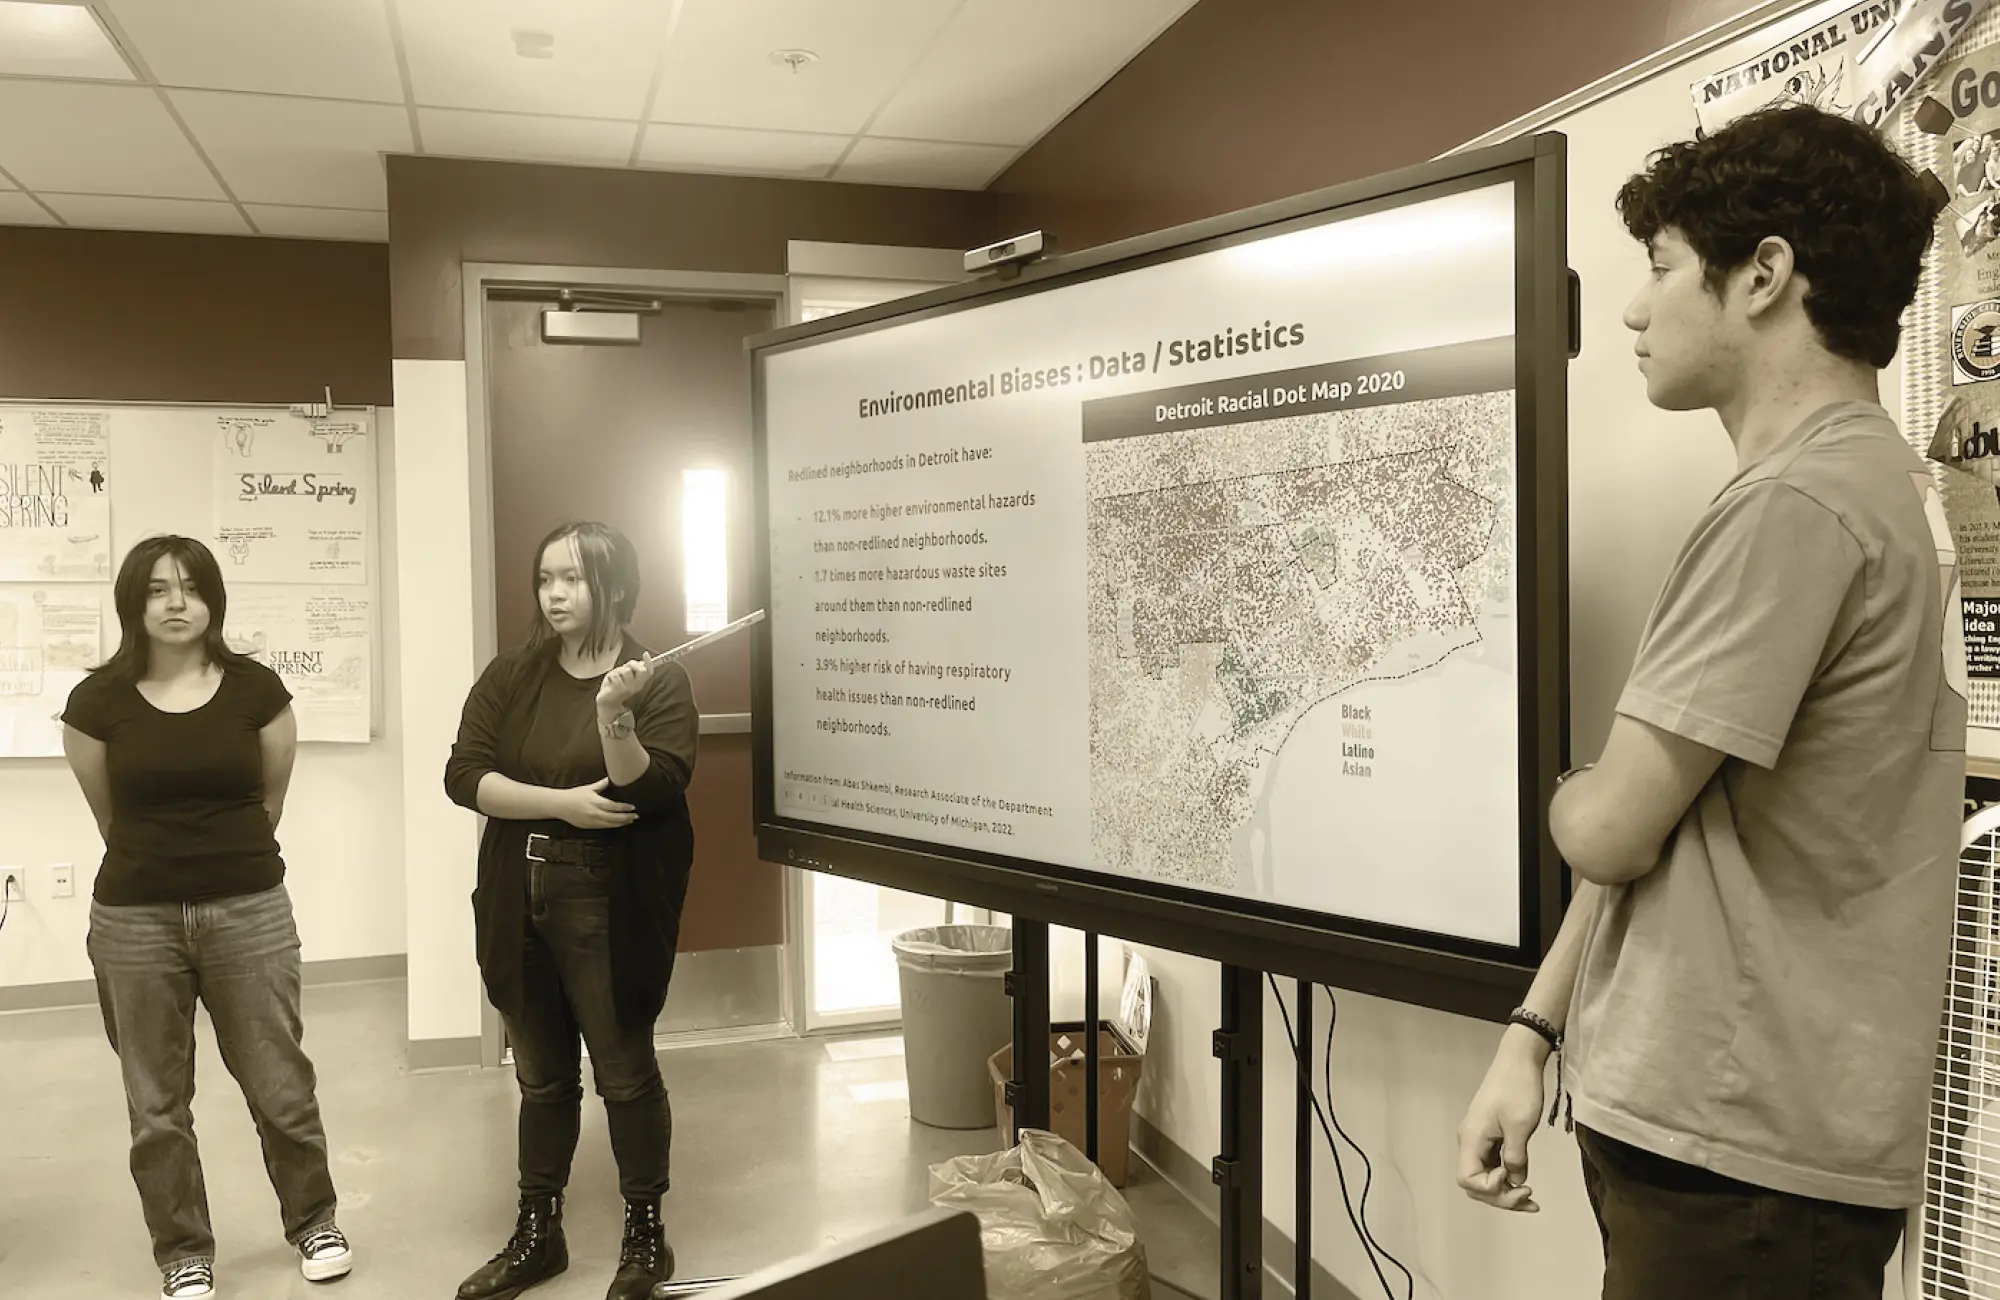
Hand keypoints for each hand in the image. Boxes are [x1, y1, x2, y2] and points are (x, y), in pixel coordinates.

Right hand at [554, 778, 636, 829]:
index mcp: (595, 802)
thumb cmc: (574, 795)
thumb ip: (601, 785)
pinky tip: (618, 824)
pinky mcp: (588, 826)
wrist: (560, 805)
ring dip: (621, 823)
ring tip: (630, 821)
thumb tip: (610, 778)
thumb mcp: (588, 788)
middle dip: (626, 817)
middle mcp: (594, 812)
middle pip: (613, 817)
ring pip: (609, 824)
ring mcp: (591, 821)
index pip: (613, 806)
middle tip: (636, 816)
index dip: (624, 808)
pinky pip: (603, 827)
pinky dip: (612, 826)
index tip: (633, 807)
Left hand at [597, 656, 654, 716]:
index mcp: (640, 683)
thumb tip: (641, 661)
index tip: (646, 654)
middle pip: (641, 670)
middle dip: (632, 665)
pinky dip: (611, 676)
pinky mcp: (617, 690)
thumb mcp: (627, 677)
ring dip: (619, 671)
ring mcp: (627, 689)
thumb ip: (634, 669)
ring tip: (616, 678)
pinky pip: (615, 675)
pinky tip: (610, 682)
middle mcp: (636, 687)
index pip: (649, 672)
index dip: (649, 662)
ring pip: (626, 670)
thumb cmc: (617, 687)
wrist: (608, 701)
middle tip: (625, 669)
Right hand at [1455, 1026, 1549, 1212]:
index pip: (1468, 1180)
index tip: (1513, 1178)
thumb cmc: (1518, 1089)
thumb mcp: (1520, 1127)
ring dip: (1505, 1190)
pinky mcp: (1490, 1135)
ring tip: (1531, 1198)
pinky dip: (1507, 1177)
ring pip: (1485, 1175)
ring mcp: (1479, 1138)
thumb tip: (1516, 1181)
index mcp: (1471, 1138)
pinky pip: (1493, 1164)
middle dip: (1500, 1196)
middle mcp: (1470, 1141)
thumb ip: (1516, 1158)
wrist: (1519, 1060)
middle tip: (1530, 1199)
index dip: (1490, 1189)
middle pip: (1475, 1182)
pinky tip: (1524, 1181)